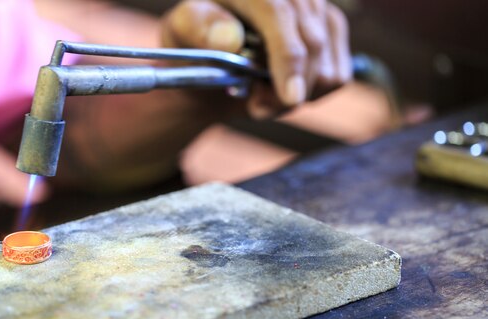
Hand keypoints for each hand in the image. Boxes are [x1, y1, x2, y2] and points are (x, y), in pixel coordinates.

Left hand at [161, 0, 351, 118]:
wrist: (210, 55)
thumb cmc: (193, 39)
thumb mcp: (182, 29)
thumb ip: (199, 29)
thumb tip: (229, 39)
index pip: (279, 12)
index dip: (287, 56)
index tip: (290, 98)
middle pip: (311, 42)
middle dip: (286, 90)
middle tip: (255, 107)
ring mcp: (318, 6)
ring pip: (326, 67)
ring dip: (294, 97)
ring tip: (260, 96)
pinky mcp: (332, 27)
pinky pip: (337, 76)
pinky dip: (310, 94)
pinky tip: (282, 88)